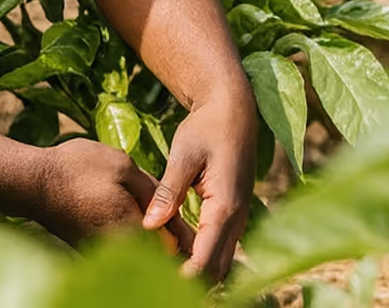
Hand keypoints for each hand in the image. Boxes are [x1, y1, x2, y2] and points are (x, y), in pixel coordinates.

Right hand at [33, 138, 196, 251]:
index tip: (205, 236)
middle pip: (157, 256)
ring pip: (139, 253)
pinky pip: (122, 249)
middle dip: (174, 246)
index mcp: (134, 231)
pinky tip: (138, 223)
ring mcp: (103, 251)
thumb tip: (171, 211)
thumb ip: (153, 191)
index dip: (191, 242)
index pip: (174, 247)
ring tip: (169, 228)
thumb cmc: (78, 170)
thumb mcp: (124, 167)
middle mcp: (120, 249)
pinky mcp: (90, 248)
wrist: (32, 183)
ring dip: (154, 245)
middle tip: (190, 234)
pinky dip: (134, 241)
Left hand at [142, 88, 257, 281]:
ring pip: (221, 260)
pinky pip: (221, 246)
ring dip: (197, 271)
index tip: (156, 282)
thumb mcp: (183, 154)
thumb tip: (149, 226)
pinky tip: (177, 254)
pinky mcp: (234, 211)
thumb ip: (168, 191)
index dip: (183, 277)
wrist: (233, 107)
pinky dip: (203, 257)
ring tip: (162, 271)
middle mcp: (237, 216)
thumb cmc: (207, 126)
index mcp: (225, 205)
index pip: (206, 258)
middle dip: (190, 282)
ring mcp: (239, 215)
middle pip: (216, 268)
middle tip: (155, 280)